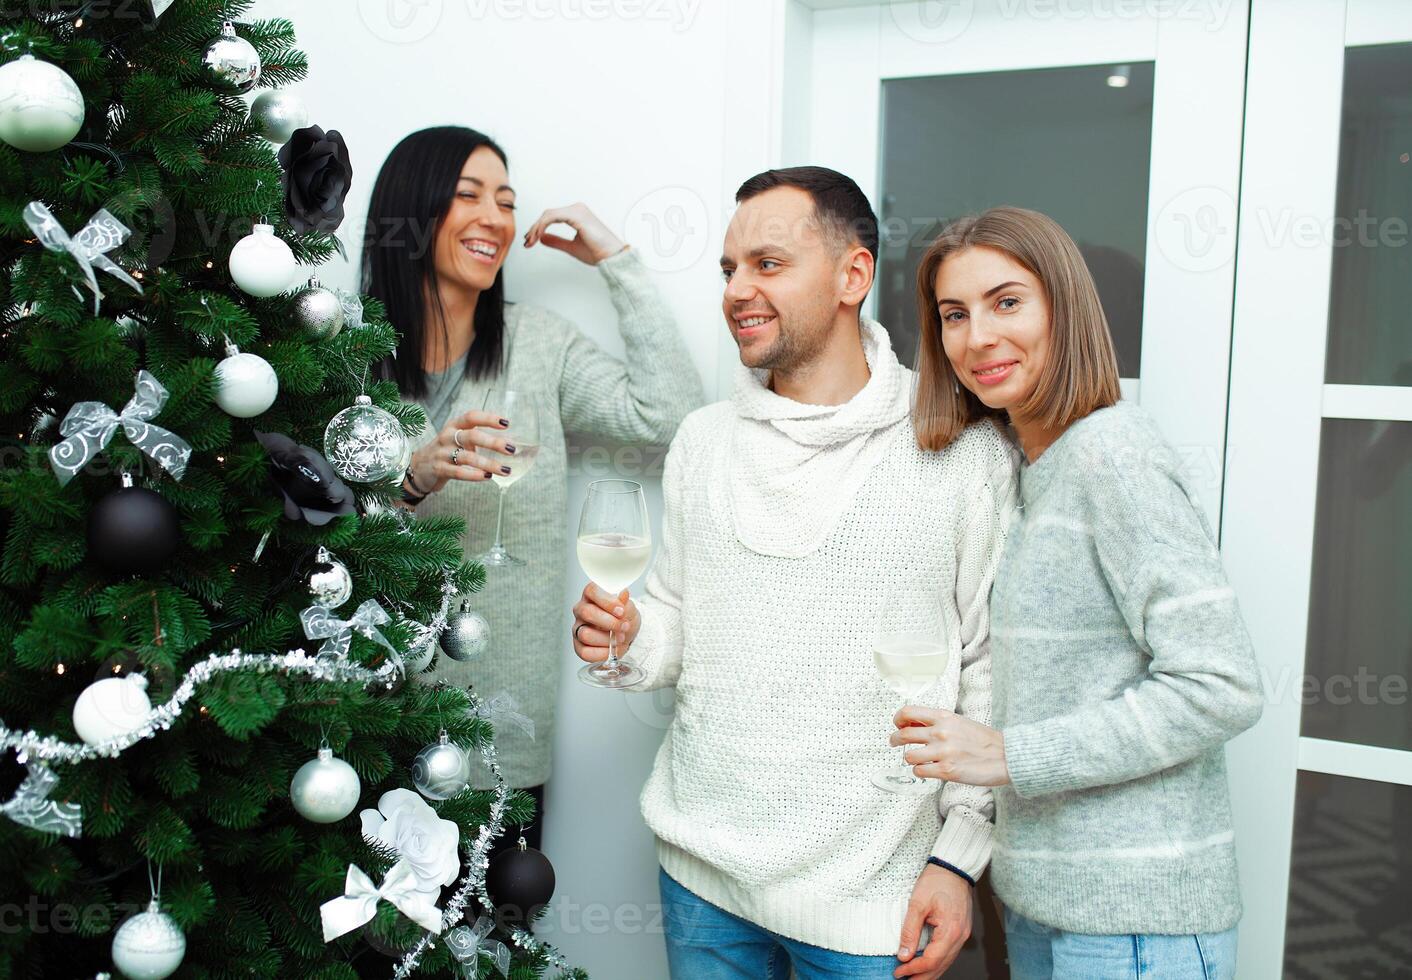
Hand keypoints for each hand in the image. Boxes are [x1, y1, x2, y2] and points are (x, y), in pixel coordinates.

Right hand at [406, 408, 513, 494]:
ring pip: (467, 457)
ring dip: (488, 463)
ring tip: (505, 469)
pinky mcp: (439, 469)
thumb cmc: (446, 451)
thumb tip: (507, 441)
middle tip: (511, 449)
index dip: (488, 418)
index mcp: (454, 426)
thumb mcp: (457, 438)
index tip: (506, 423)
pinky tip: (487, 477)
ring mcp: (442, 453)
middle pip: (471, 436)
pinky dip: (474, 475)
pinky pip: (458, 472)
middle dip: (493, 443)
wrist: (418, 467)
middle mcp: (447, 437)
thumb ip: (476, 437)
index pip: (471, 417)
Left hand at [522, 202, 626, 264]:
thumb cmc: (598, 253)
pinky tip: (538, 236)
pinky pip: (553, 217)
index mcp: (577, 214)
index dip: (538, 228)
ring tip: (531, 241)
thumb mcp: (571, 247)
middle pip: (547, 214)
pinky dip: (543, 226)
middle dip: (534, 228)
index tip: (530, 240)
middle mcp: (577, 209)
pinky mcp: (576, 215)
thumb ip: (556, 241)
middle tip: (527, 242)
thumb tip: (542, 237)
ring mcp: (577, 210)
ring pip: (548, 215)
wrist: (612, 257)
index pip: (551, 217)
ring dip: (536, 228)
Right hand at [571, 583, 640, 662]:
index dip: (607, 601)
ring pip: (586, 634)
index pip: (591, 591)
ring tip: (620, 638)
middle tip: (624, 627)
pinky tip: (612, 649)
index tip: (621, 611)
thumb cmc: (623, 617)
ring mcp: (578, 628)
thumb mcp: (628, 608)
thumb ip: (625, 602)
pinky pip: (585, 652)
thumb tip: (623, 593)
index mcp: (591, 595)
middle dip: (610, 623)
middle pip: (587, 613)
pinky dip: (603, 653)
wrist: (626, 633)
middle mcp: (581, 610)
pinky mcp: (578, 646)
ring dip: (607, 639)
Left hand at [890, 707, 1010, 787]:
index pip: (908, 712)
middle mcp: (941, 732)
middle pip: (903, 735)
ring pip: (908, 755)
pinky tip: (928, 770)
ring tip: (916, 760)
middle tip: (894, 743)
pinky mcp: (947, 771)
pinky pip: (919, 771)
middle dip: (894, 740)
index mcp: (944, 717)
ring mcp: (943, 752)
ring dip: (909, 759)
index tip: (897, 724)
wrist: (1006, 756)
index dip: (898, 719)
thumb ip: (937, 723)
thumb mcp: (959, 722)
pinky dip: (920, 772)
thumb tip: (913, 724)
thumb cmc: (984, 740)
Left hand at [894, 864, 971, 977]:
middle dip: (922, 977)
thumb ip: (910, 931)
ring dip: (930, 972)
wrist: (953, 867)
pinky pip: (949, 953)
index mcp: (951, 930)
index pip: (931, 960)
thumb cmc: (937, 880)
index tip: (898, 971)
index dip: (913, 969)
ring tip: (913, 978)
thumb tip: (904, 955)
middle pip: (941, 966)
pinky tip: (927, 965)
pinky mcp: (961, 931)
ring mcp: (963, 935)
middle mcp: (960, 936)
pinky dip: (937, 962)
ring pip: (946, 962)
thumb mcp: (917, 904)